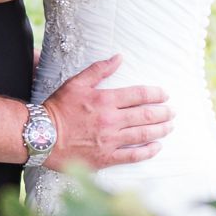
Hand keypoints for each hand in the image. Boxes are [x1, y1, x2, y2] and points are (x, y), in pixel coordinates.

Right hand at [41, 54, 173, 170]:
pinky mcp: (106, 158)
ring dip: (161, 130)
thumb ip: (99, 70)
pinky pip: (133, 156)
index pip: (139, 94)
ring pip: (144, 135)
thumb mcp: (76, 83)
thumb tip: (119, 57)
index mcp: (105, 100)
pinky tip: (157, 147)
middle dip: (163, 112)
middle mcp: (111, 120)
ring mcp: (110, 141)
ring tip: (170, 126)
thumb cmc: (58, 108)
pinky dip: (148, 151)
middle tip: (172, 111)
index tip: (165, 94)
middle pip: (146, 115)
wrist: (42, 136)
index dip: (155, 93)